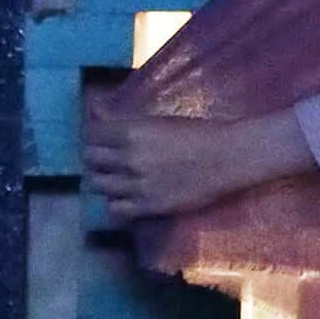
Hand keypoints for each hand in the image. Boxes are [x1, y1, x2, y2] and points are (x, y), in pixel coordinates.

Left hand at [82, 93, 315, 220]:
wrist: (230, 157)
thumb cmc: (200, 132)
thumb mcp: (159, 120)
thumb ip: (124, 119)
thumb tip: (95, 109)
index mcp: (131, 132)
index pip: (90, 133)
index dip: (93, 134)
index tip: (100, 137)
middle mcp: (128, 159)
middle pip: (90, 159)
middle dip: (96, 156)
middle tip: (108, 157)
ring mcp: (136, 185)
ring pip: (98, 184)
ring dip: (105, 178)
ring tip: (116, 177)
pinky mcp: (147, 206)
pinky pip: (114, 208)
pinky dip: (116, 202)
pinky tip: (127, 196)